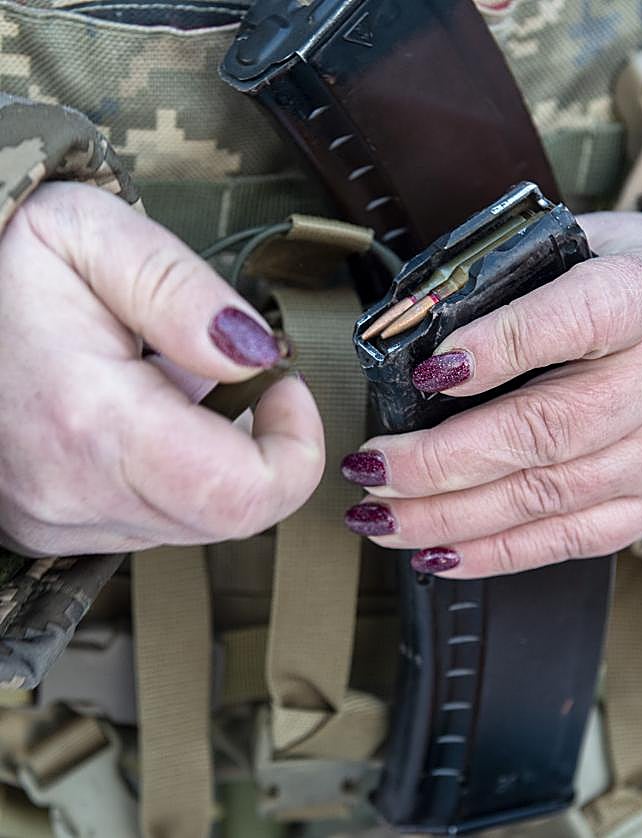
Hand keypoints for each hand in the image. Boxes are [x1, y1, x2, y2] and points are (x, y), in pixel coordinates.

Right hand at [0, 182, 323, 554]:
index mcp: (91, 420)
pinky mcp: (49, 526)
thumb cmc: (3, 262)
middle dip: (260, 447)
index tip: (285, 387)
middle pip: (227, 517)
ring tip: (169, 382)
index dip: (294, 450)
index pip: (240, 496)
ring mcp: (55, 518)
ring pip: (193, 522)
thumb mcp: (93, 234)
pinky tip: (139, 415)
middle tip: (239, 375)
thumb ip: (181, 293)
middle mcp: (70, 490)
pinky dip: (171, 472)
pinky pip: (151, 519)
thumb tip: (252, 356)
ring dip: (212, 456)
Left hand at [342, 212, 641, 576]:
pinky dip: (492, 553)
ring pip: (544, 497)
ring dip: (448, 515)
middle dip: (441, 461)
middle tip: (370, 469)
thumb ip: (512, 275)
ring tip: (378, 517)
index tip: (432, 369)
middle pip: (544, 430)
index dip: (502, 345)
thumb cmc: (638, 286)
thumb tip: (412, 323)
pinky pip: (566, 540)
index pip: (576, 318)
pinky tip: (435, 552)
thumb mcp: (588, 244)